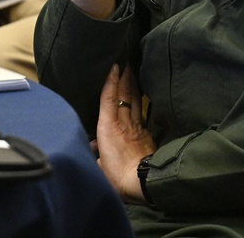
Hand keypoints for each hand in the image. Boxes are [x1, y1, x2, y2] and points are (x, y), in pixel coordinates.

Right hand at [95, 64, 154, 202]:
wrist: (141, 182)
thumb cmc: (117, 175)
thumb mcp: (100, 165)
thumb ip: (98, 153)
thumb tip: (97, 150)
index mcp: (108, 127)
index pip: (109, 98)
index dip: (111, 81)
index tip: (114, 66)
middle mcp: (123, 122)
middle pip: (125, 94)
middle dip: (125, 76)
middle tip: (126, 61)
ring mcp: (137, 126)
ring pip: (135, 100)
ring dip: (134, 85)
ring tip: (133, 71)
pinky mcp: (146, 134)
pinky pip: (142, 112)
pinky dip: (141, 102)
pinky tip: (141, 97)